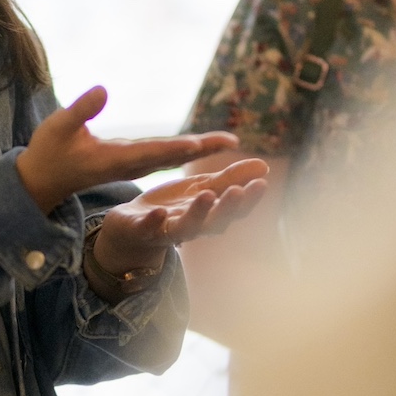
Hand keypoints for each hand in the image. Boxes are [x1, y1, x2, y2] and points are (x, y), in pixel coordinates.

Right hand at [16, 85, 243, 213]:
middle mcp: (129, 164)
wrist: (42, 180)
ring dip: (199, 150)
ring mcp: (130, 165)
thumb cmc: (48, 151)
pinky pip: (163, 157)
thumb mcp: (58, 126)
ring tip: (227, 142)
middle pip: (172, 156)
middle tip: (234, 142)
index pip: (150, 152)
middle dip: (202, 149)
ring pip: (171, 157)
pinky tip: (197, 145)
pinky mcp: (129, 162)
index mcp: (114, 159)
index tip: (198, 144)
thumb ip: (81, 110)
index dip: (175, 147)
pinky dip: (184, 150)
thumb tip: (103, 89)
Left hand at [90, 158, 268, 278]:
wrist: (132, 229)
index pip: (234, 209)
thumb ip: (229, 179)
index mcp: (209, 215)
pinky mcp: (142, 230)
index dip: (249, 198)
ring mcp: (168, 230)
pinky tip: (158, 211)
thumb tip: (263, 165)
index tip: (262, 181)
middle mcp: (193, 226)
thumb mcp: (202, 189)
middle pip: (215, 221)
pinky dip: (154, 222)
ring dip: (198, 213)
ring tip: (206, 195)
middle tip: (240, 191)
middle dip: (228, 207)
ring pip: (186, 227)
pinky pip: (149, 228)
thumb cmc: (173, 208)